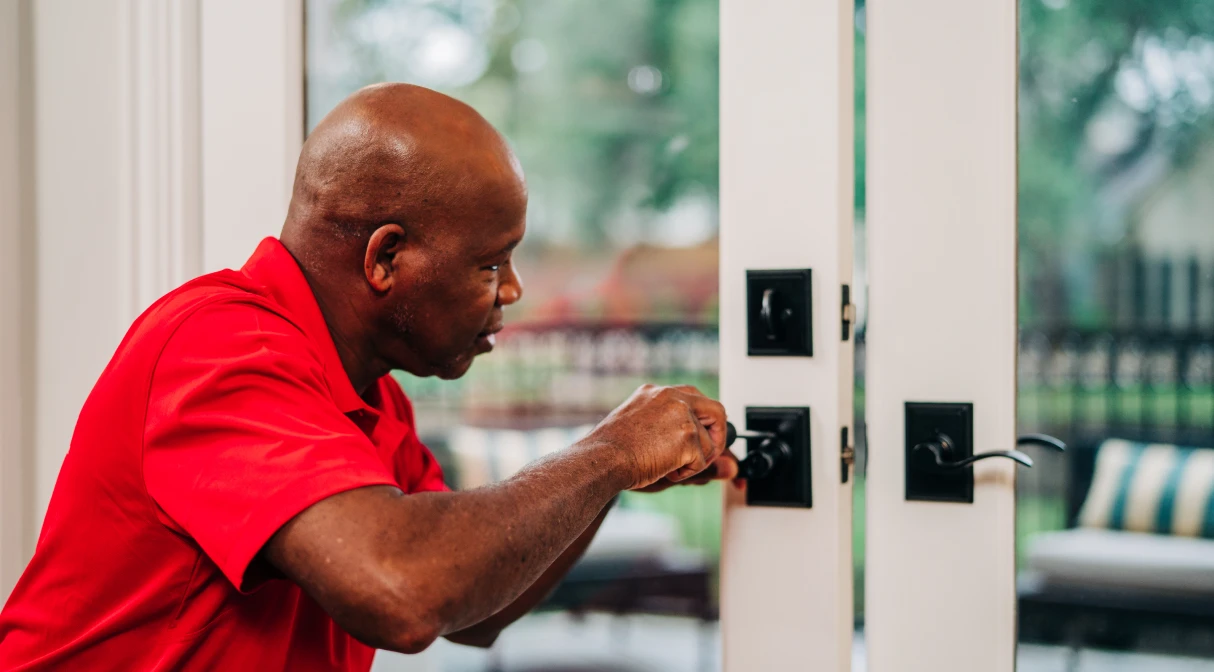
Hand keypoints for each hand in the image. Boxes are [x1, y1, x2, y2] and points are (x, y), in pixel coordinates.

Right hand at [583, 384, 727, 490]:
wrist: (601, 458)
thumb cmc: (611, 452)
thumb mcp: (644, 436)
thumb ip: (677, 437)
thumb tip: (724, 461)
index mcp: (654, 393)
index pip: (692, 397)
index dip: (702, 420)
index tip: (700, 436)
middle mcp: (670, 397)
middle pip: (716, 411)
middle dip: (717, 437)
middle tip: (704, 456)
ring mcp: (681, 414)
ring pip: (709, 443)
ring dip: (695, 461)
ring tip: (668, 467)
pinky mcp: (687, 435)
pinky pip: (702, 460)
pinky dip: (687, 473)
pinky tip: (666, 471)